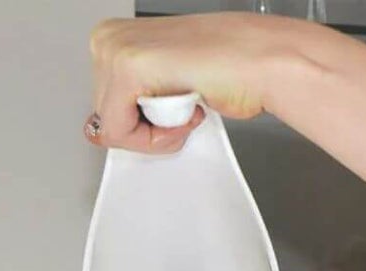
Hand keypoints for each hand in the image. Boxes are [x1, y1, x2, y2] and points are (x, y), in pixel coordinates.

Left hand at [87, 13, 297, 152]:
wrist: (260, 61)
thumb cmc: (228, 70)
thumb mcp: (166, 87)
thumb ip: (136, 102)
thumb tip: (105, 132)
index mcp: (113, 38)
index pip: (106, 108)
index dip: (146, 124)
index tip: (177, 106)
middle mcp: (107, 39)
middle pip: (106, 119)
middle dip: (151, 129)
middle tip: (186, 106)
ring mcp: (113, 50)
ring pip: (114, 128)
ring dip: (160, 130)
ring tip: (188, 102)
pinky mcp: (127, 68)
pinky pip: (122, 131)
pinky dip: (159, 136)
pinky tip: (186, 108)